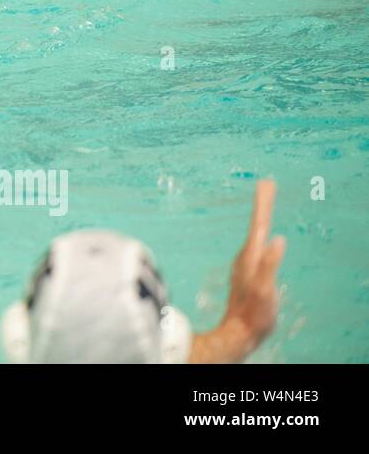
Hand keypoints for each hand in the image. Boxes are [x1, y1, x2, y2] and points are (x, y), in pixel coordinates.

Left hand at [222, 179, 285, 353]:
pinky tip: (262, 236)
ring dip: (260, 216)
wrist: (238, 332)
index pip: (258, 224)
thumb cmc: (254, 313)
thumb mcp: (265, 289)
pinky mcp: (248, 272)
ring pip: (255, 234)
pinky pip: (255, 245)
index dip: (263, 203)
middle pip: (256, 224)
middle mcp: (246, 257)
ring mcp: (246, 264)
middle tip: (267, 184)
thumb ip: (270, 264)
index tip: (266, 183)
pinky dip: (260, 233)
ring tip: (265, 201)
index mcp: (251, 256)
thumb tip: (277, 239)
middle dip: (263, 204)